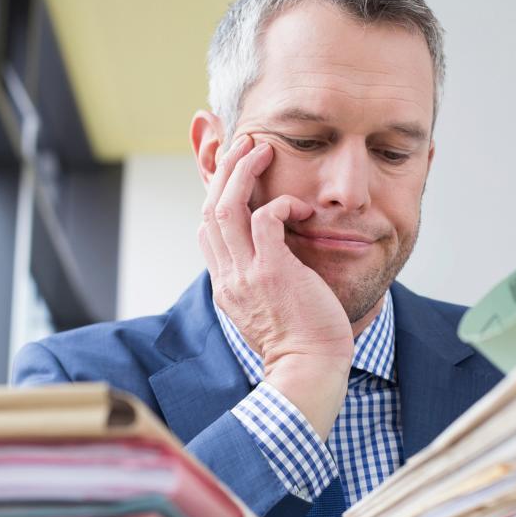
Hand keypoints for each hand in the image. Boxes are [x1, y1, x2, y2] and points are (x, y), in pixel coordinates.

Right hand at [198, 134, 352, 438]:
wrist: (308, 371)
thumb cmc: (300, 344)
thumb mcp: (266, 310)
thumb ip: (260, 281)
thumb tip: (272, 257)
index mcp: (225, 284)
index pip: (207, 229)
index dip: (218, 194)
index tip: (238, 174)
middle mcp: (228, 276)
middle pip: (210, 208)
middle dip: (224, 170)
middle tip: (245, 145)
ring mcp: (246, 273)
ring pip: (227, 206)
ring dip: (243, 171)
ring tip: (262, 150)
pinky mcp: (273, 271)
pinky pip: (266, 218)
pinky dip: (281, 203)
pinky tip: (301, 207)